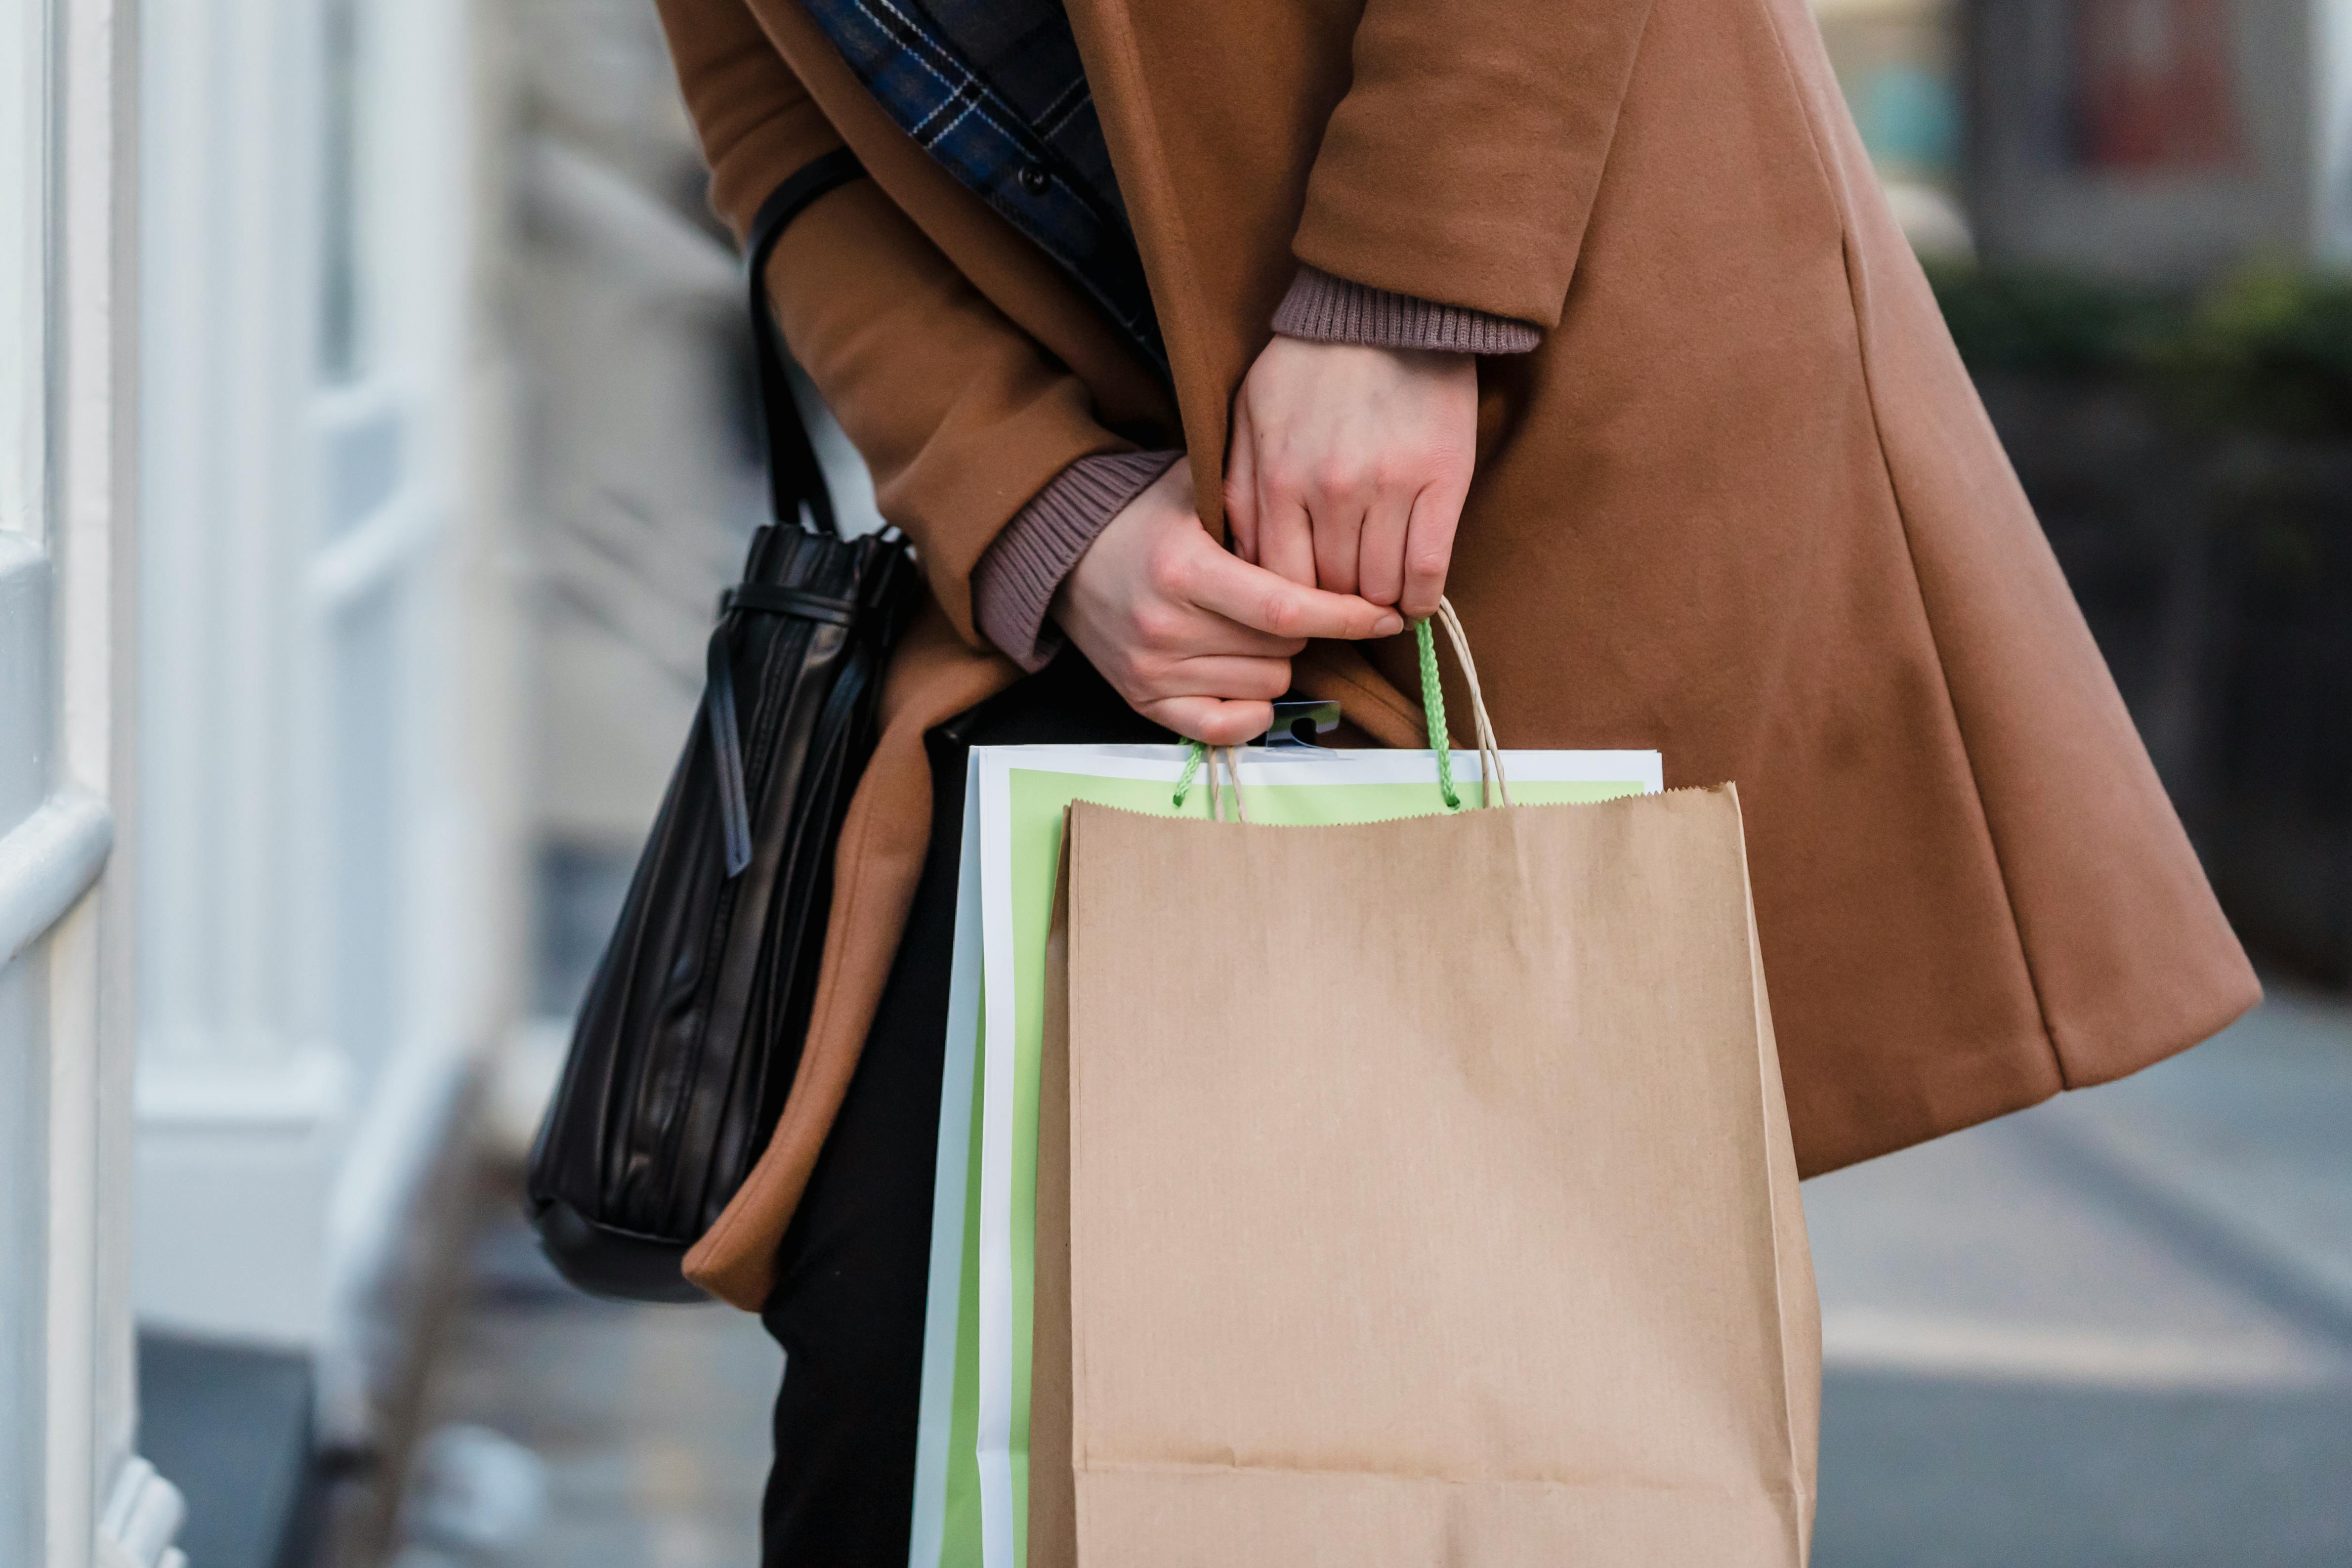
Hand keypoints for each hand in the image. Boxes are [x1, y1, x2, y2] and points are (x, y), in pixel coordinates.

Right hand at [1054, 463, 1403, 743]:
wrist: (1066, 555)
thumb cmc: (1143, 519)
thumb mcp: (1194, 490)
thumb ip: (1256, 505)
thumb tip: (1337, 529)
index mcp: (1184, 570)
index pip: (1284, 609)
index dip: (1343, 617)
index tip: (1385, 616)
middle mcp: (1165, 627)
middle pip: (1280, 653)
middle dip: (1301, 632)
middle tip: (1281, 605)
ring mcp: (1152, 670)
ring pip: (1264, 690)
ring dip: (1275, 665)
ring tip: (1249, 632)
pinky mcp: (1141, 701)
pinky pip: (1222, 729)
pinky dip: (1250, 714)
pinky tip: (1249, 686)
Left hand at [1225, 336, 1476, 618]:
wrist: (1385, 306)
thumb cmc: (1311, 361)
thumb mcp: (1250, 414)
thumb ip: (1239, 485)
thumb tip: (1239, 553)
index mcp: (1279, 479)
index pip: (1279, 579)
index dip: (1293, 604)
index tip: (1305, 605)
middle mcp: (1331, 491)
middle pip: (1331, 589)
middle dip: (1335, 604)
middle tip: (1345, 601)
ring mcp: (1388, 487)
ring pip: (1380, 587)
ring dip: (1380, 602)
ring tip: (1381, 595)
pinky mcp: (1441, 480)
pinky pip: (1429, 567)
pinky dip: (1422, 596)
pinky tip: (1416, 599)